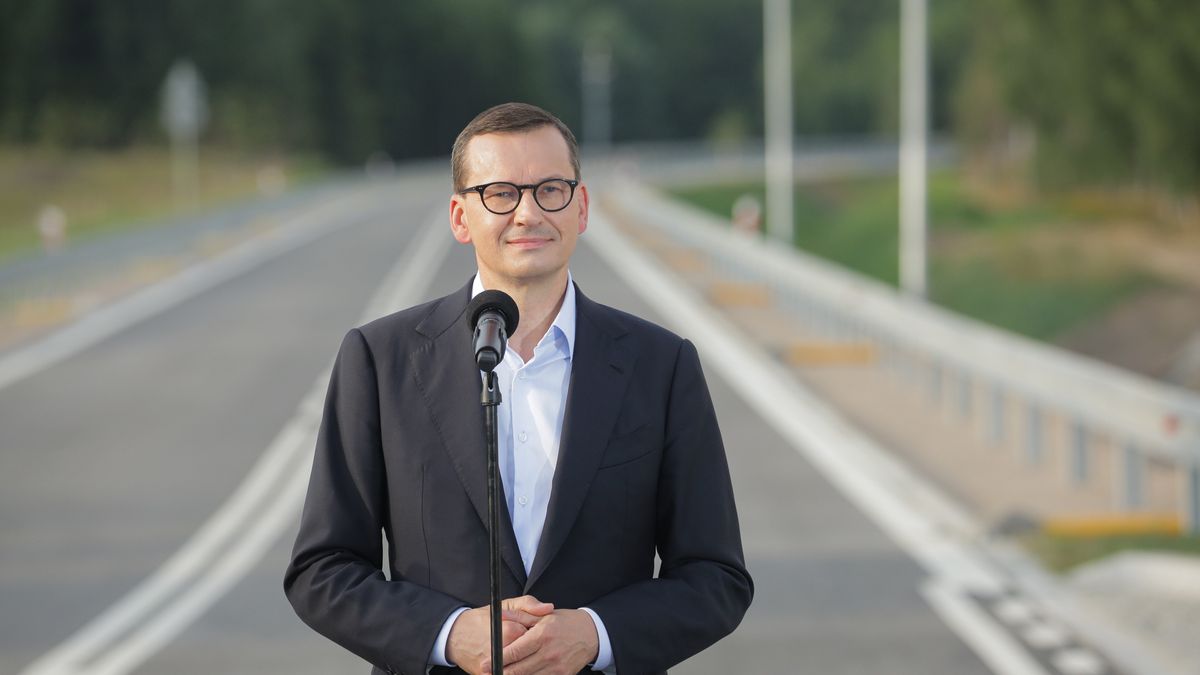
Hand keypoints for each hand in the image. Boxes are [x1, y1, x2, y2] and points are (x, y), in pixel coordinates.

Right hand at [448, 596, 554, 674]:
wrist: (456, 636)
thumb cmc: (483, 619)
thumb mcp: (506, 605)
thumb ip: (528, 604)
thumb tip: (549, 608)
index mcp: (511, 631)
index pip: (538, 638)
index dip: (541, 637)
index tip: (538, 634)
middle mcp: (504, 650)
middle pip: (532, 656)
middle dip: (536, 653)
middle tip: (535, 648)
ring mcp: (496, 667)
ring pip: (524, 670)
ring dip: (530, 666)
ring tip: (528, 657)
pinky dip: (519, 672)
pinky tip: (519, 665)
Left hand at [483, 608, 598, 674]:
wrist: (591, 634)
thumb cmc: (564, 623)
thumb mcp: (544, 616)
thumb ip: (521, 617)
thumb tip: (499, 619)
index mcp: (542, 634)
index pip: (514, 651)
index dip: (497, 659)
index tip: (485, 663)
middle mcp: (549, 652)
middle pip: (518, 670)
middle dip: (501, 673)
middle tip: (488, 672)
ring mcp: (556, 667)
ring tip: (503, 674)